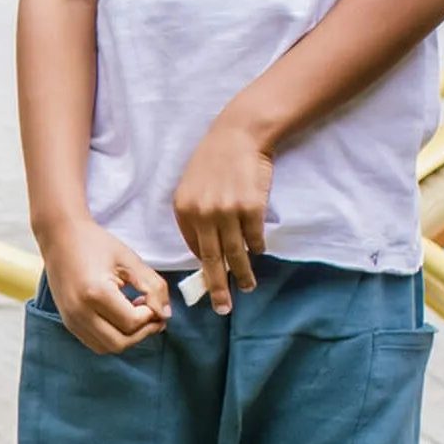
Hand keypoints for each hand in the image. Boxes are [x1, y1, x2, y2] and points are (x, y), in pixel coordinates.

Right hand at [39, 217, 171, 354]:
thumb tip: (166, 314)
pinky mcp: (68, 322)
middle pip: (120, 343)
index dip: (150, 315)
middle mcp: (79, 312)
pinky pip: (95, 343)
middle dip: (142, 332)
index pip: (132, 322)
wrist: (60, 237)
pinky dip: (112, 337)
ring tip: (136, 316)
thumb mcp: (130, 260)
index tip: (152, 299)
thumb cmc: (95, 244)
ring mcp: (71, 319)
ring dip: (128, 338)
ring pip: (107, 347)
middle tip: (153, 316)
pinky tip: (120, 317)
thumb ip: (153, 286)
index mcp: (95, 293)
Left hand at [172, 116, 271, 314]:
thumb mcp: (192, 186)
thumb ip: (195, 216)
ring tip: (248, 287)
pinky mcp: (252, 209)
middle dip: (218, 288)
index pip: (194, 248)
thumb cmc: (215, 161)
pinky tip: (259, 253)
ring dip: (243, 274)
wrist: (239, 135)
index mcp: (184, 210)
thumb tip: (205, 251)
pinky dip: (258, 248)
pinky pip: (255, 238)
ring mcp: (228, 212)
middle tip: (222, 309)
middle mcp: (203, 214)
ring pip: (236, 253)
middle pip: (212, 260)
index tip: (211, 282)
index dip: (205, 265)